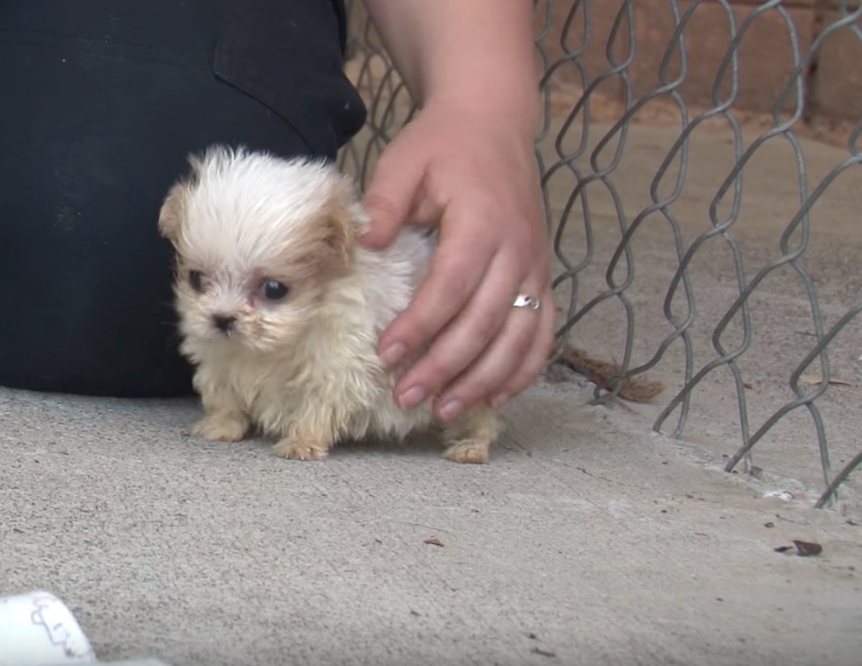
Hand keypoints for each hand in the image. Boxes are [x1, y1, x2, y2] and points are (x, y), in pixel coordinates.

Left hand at [358, 98, 554, 419]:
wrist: (495, 122)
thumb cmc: (442, 145)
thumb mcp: (403, 161)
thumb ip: (384, 202)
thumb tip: (364, 243)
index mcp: (482, 220)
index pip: (452, 285)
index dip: (421, 325)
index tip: (387, 355)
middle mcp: (517, 248)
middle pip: (485, 321)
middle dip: (445, 366)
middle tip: (407, 396)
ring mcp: (535, 266)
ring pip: (519, 337)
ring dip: (484, 379)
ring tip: (446, 410)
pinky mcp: (542, 277)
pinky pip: (542, 333)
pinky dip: (523, 370)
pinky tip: (496, 398)